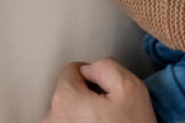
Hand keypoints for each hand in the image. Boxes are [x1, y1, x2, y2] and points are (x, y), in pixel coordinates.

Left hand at [40, 59, 156, 122]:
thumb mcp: (131, 89)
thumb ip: (105, 67)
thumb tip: (90, 70)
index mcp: (67, 99)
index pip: (71, 71)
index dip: (92, 77)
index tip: (104, 92)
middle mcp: (53, 119)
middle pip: (66, 94)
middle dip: (85, 99)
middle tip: (107, 113)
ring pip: (66, 115)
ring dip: (81, 117)